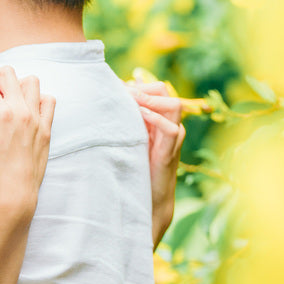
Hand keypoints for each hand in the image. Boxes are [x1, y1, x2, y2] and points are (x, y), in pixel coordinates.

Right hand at [0, 66, 54, 215]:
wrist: (14, 193)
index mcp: (2, 112)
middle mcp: (22, 111)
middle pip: (7, 74)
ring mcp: (37, 118)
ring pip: (31, 82)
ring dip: (15, 85)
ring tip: (3, 98)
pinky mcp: (46, 128)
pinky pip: (48, 101)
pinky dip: (37, 99)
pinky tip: (24, 109)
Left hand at [127, 81, 186, 245]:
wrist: (149, 198)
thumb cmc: (135, 167)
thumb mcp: (128, 138)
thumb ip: (124, 120)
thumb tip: (108, 99)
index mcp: (161, 118)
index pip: (157, 88)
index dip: (139, 85)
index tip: (117, 88)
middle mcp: (171, 124)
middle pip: (165, 91)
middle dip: (144, 89)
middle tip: (123, 94)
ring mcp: (173, 138)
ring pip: (174, 105)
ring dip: (151, 100)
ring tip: (132, 103)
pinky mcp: (170, 152)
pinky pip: (172, 129)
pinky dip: (156, 119)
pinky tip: (140, 116)